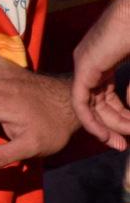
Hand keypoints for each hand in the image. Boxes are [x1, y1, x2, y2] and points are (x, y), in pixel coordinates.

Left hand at [73, 0, 129, 150]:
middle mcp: (91, 60)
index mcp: (105, 57)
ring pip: (89, 104)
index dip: (119, 115)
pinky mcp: (86, 65)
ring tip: (123, 142)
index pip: (106, 93)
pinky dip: (91, 120)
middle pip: (97, 101)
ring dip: (105, 126)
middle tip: (123, 145)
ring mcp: (87, 61)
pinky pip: (80, 101)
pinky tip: (104, 136)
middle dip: (112, 125)